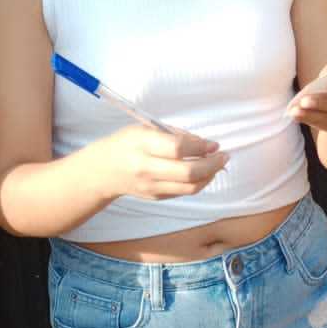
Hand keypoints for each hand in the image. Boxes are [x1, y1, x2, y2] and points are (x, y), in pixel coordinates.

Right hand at [93, 123, 228, 200]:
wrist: (103, 171)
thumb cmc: (125, 144)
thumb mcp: (144, 129)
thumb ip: (174, 135)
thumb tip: (204, 143)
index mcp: (142, 145)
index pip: (178, 148)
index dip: (201, 147)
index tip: (214, 144)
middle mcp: (146, 168)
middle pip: (188, 172)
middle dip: (212, 164)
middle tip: (223, 156)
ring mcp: (151, 187)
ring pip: (190, 187)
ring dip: (210, 176)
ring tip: (218, 165)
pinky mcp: (156, 197)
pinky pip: (184, 192)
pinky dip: (199, 183)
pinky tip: (204, 173)